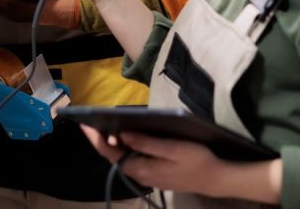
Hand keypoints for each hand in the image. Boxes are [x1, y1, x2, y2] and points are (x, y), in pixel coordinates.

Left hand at [80, 125, 227, 195]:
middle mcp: (140, 174)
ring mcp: (146, 175)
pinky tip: (127, 137)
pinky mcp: (153, 174)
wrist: (215, 179)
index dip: (96, 139)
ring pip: (123, 158)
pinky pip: (132, 160)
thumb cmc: (196, 161)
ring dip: (114, 143)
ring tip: (107, 124)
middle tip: (93, 120)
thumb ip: (146, 143)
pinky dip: (126, 148)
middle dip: (101, 139)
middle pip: (114, 156)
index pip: (110, 153)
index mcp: (141, 167)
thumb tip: (122, 134)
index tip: (85, 125)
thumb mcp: (173, 148)